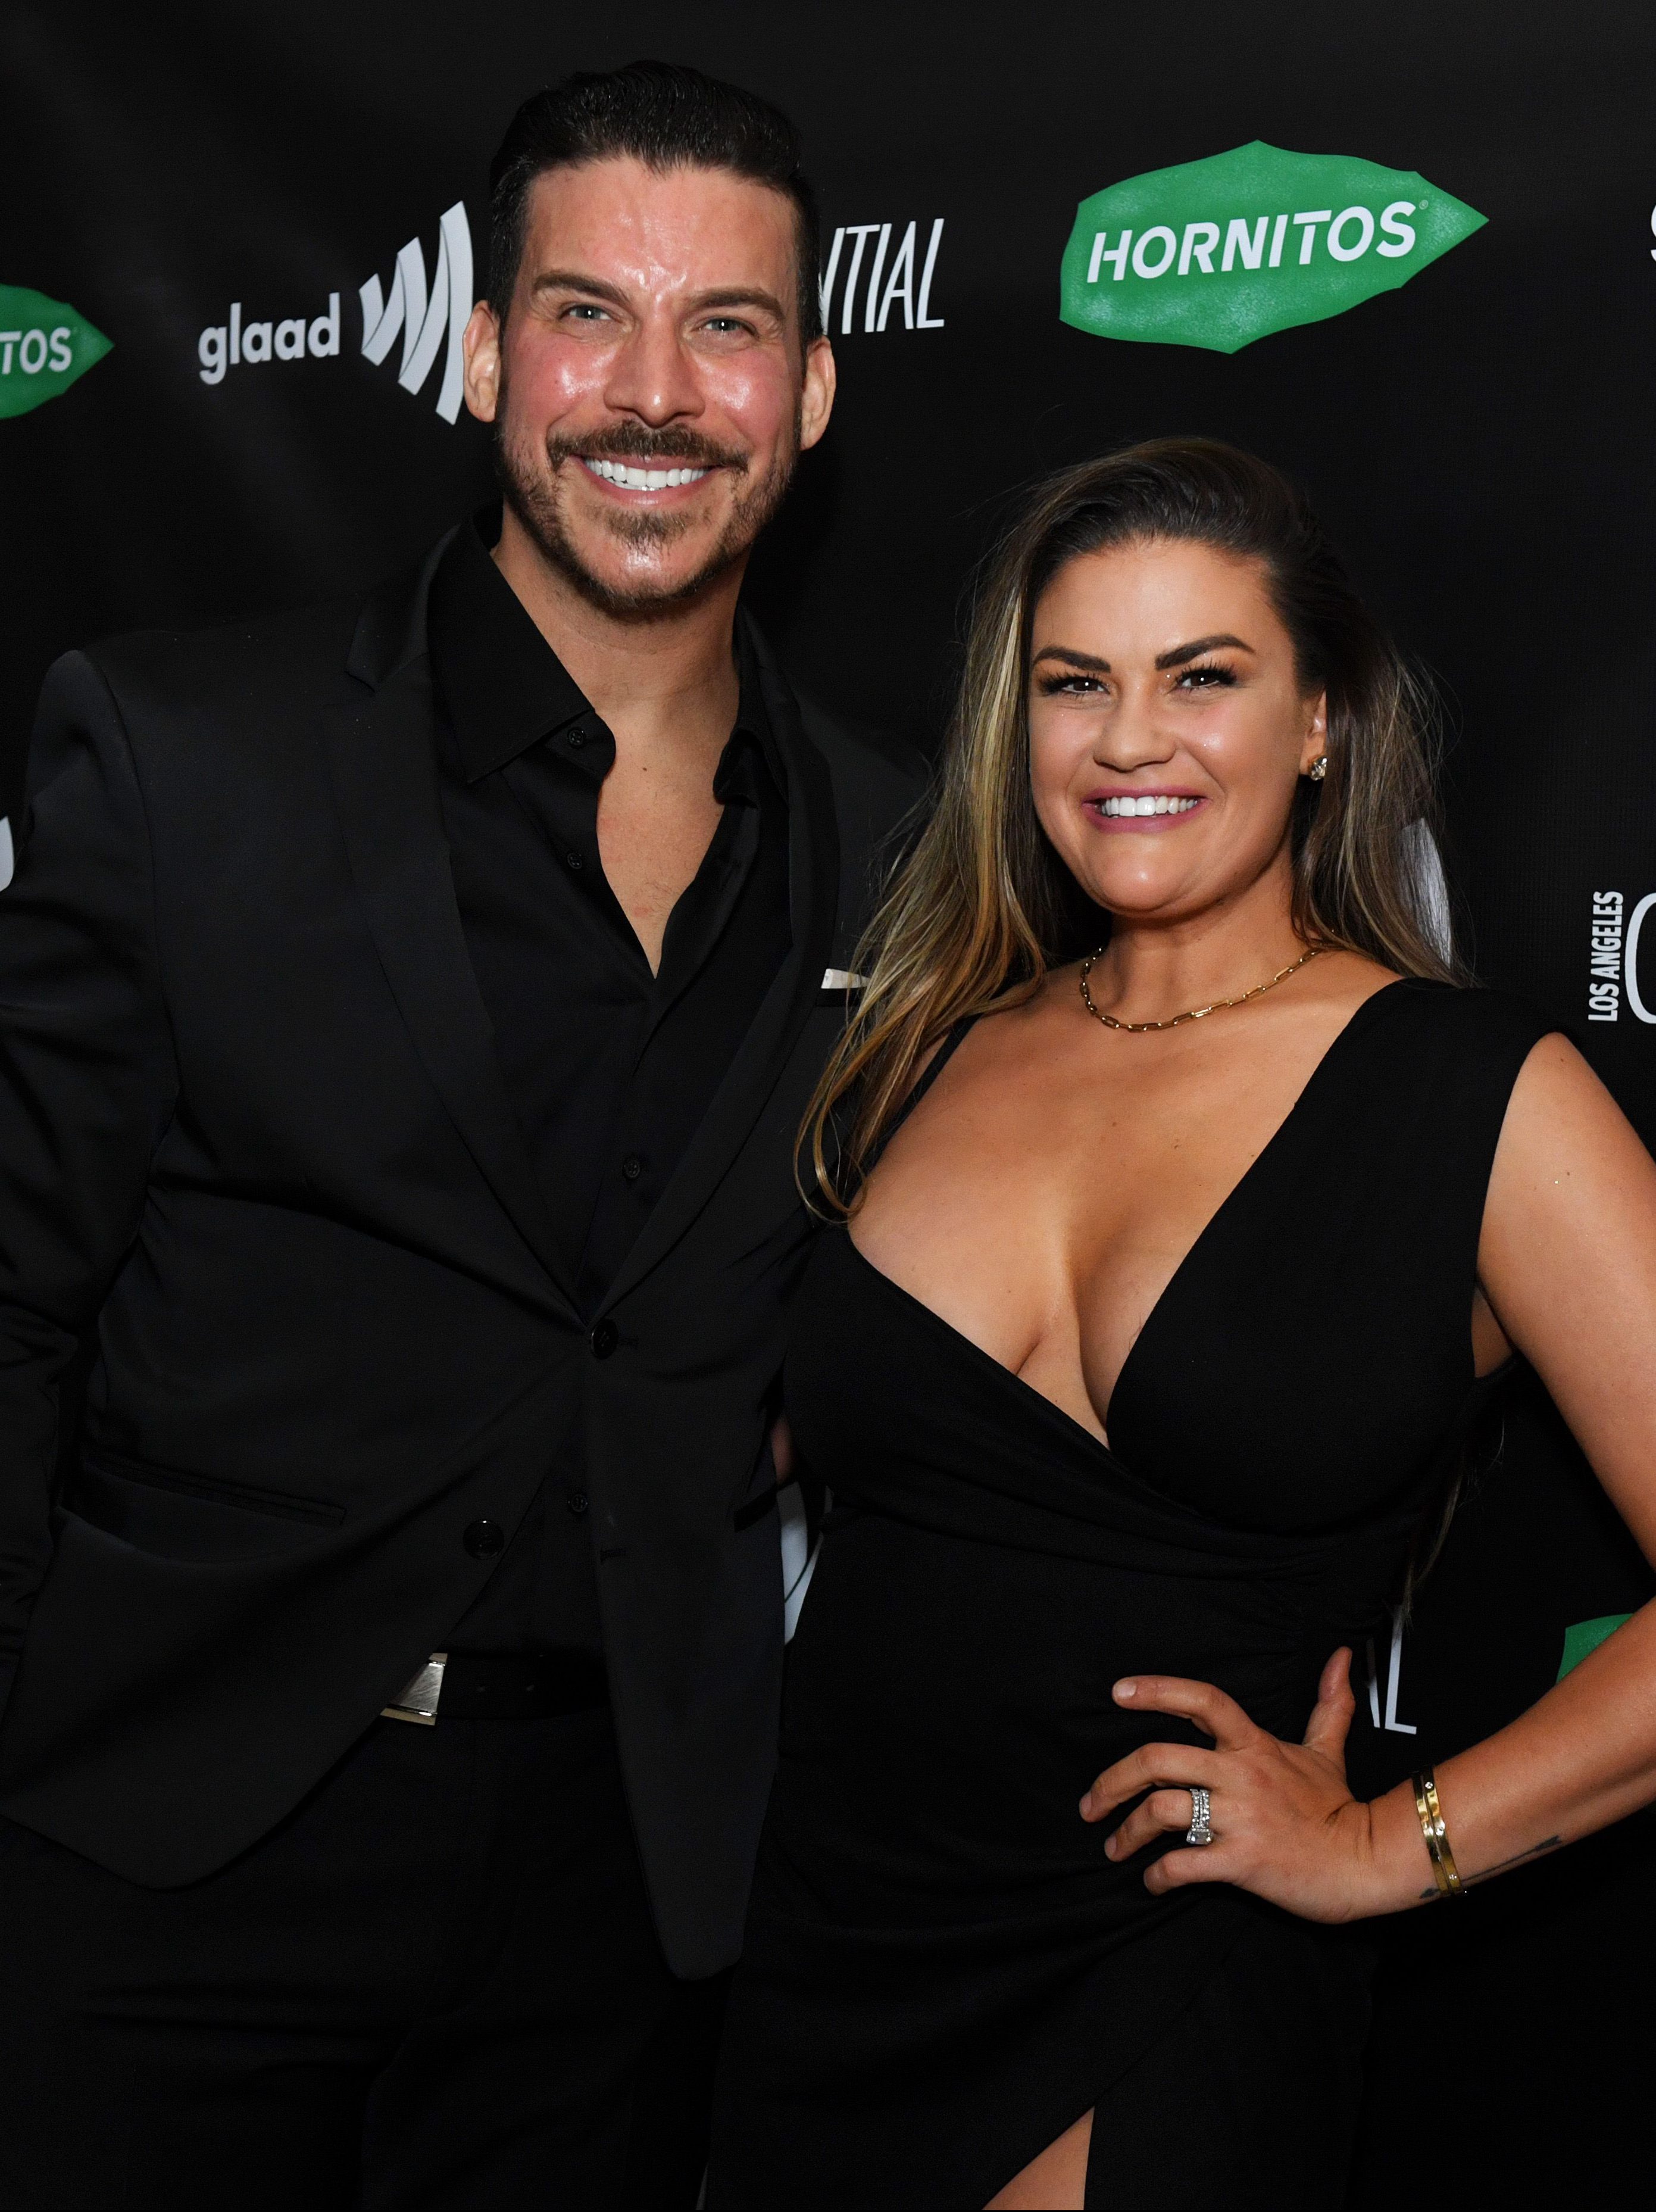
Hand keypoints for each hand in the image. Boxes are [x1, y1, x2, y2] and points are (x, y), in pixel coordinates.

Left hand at [1079, 1648, 1388, 1923]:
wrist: (1366, 1862)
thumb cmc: (1339, 1807)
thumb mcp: (1328, 1749)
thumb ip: (1328, 1704)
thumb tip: (1341, 1656)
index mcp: (1254, 1745)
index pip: (1203, 1701)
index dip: (1158, 1690)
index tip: (1117, 1692)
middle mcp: (1241, 1775)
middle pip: (1158, 1760)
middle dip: (1112, 1781)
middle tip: (1090, 1804)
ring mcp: (1239, 1818)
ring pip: (1161, 1812)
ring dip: (1127, 1833)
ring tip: (1113, 1848)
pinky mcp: (1242, 1861)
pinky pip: (1183, 1865)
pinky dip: (1158, 1875)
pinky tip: (1152, 1880)